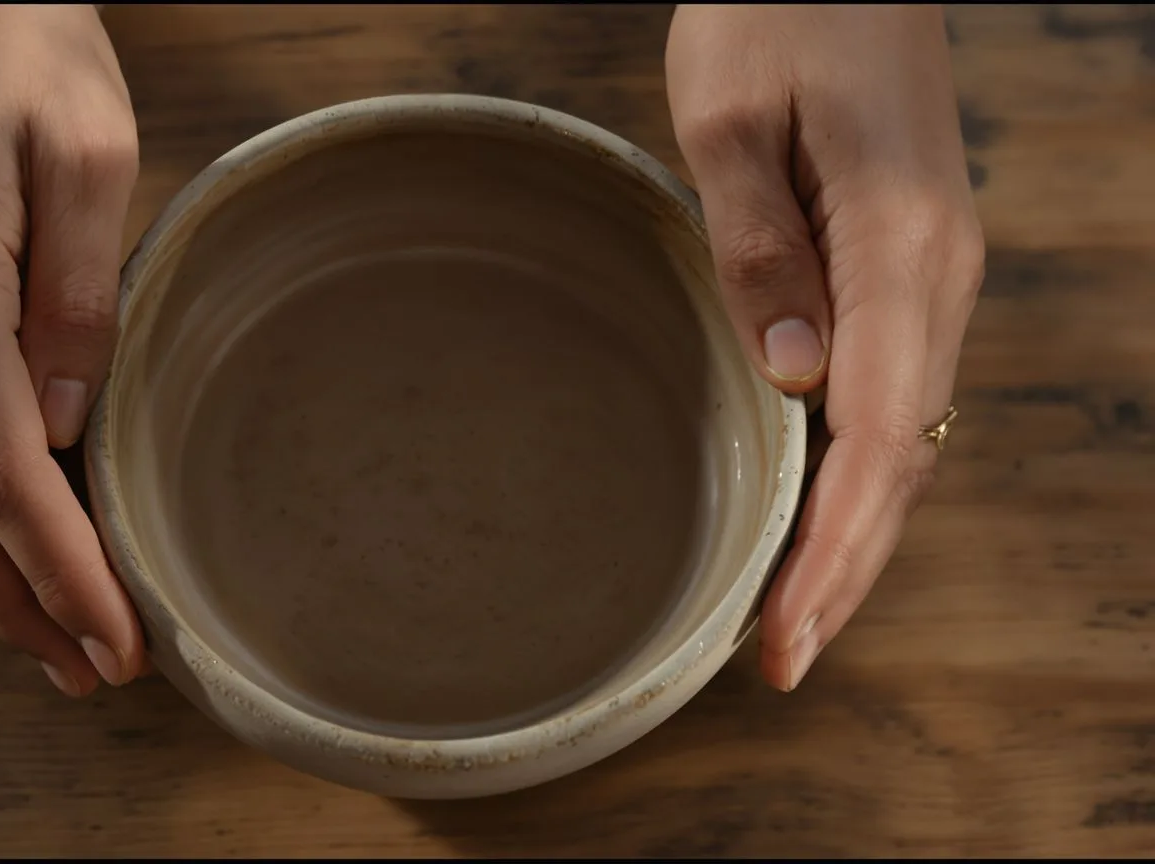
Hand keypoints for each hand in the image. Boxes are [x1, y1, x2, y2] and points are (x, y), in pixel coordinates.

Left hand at [665, 5, 983, 689]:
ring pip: (905, 432)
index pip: (878, 433)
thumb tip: (794, 382)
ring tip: (793, 618)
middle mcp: (934, 271)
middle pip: (904, 455)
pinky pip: (891, 390)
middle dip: (847, 569)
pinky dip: (860, 470)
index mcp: (899, 242)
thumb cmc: (775, 11)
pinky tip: (821, 514)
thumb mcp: (730, 116)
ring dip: (856, 531)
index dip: (837, 550)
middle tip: (779, 662)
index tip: (785, 636)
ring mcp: (928, 271)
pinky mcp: (904, 264)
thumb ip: (759, 252)